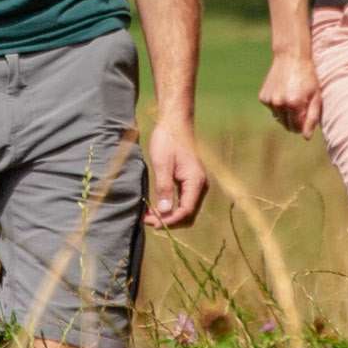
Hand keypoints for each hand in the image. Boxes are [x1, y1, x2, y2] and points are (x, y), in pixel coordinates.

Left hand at [143, 112, 207, 230]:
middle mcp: (200, 186)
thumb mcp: (162, 164)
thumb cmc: (168, 140)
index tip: (153, 223)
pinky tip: (156, 207)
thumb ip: (164, 188)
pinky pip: (183, 201)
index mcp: (195, 181)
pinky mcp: (190, 182)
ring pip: (185, 210)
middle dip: (169, 221)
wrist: (175, 124)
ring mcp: (196, 185)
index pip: (186, 211)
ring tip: (149, 216)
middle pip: (188, 214)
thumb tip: (164, 212)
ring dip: (169, 216)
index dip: (170, 220)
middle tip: (148, 220)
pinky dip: (170, 207)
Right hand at [258, 49, 320, 137]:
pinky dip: (278, 105)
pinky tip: (283, 92)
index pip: (297, 129)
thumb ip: (312, 118)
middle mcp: (279, 104)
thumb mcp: (316, 96)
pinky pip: (272, 109)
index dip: (303, 125)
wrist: (291, 57)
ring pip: (278, 118)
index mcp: (294, 105)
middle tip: (301, 107)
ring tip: (292, 97)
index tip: (307, 115)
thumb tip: (306, 137)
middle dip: (294, 121)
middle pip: (286, 125)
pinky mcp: (263, 97)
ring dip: (285, 113)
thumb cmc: (308, 77)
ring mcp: (269, 101)